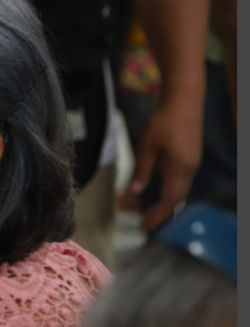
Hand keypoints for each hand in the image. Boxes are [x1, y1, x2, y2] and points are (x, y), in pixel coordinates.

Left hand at [122, 97, 202, 230]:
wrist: (184, 98)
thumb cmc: (164, 121)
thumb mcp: (147, 147)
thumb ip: (141, 171)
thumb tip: (135, 192)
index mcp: (179, 169)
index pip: (169, 200)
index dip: (156, 215)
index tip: (143, 227)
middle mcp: (190, 168)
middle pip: (176, 198)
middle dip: (161, 212)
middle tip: (144, 223)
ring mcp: (192, 162)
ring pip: (180, 189)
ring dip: (166, 202)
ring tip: (148, 211)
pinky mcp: (191, 155)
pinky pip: (181, 180)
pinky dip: (170, 190)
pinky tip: (158, 191)